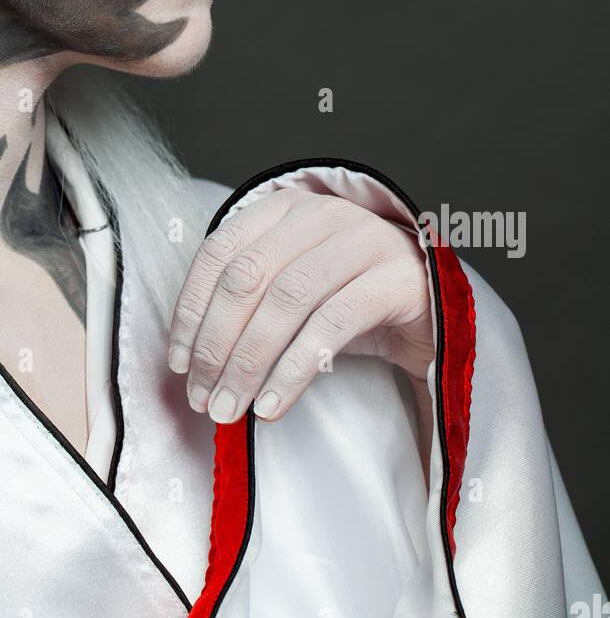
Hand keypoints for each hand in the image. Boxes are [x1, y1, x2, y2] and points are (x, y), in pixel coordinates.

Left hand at [168, 187, 433, 422]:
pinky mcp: (396, 278)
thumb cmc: (352, 300)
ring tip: (230, 409)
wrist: (437, 308)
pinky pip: (331, 325)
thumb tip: (191, 361)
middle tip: (203, 397)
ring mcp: (363, 240)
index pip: (219, 252)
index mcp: (286, 209)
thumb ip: (249, 308)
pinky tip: (272, 404)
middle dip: (216, 343)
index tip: (179, 362)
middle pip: (247, 277)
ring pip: (286, 300)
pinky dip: (293, 369)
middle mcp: (322, 214)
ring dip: (248, 362)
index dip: (192, 310)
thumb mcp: (294, 294)